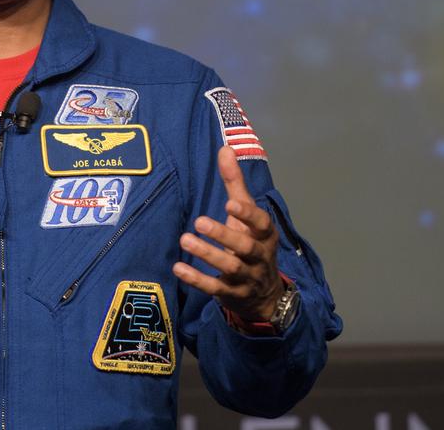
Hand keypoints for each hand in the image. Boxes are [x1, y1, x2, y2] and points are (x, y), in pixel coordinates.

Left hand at [172, 145, 283, 322]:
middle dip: (223, 235)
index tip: (231, 203)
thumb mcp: (247, 215)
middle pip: (245, 246)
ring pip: (230, 268)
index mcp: (265, 234)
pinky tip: (178, 268)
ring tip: (185, 240)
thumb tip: (225, 148)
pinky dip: (197, 279)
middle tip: (199, 221)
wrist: (264, 294)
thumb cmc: (252, 243)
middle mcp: (259, 256)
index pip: (261, 223)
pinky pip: (214, 288)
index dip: (247, 214)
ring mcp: (247, 278)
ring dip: (207, 254)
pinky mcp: (231, 295)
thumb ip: (235, 184)